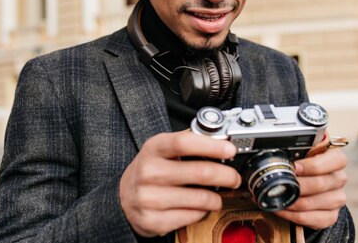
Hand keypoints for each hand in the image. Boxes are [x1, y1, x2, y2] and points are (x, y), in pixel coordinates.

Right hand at [119, 130, 241, 236]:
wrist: (123, 198)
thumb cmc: (150, 170)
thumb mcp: (161, 149)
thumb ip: (186, 141)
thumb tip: (218, 137)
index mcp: (154, 148)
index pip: (184, 143)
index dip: (211, 146)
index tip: (230, 150)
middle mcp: (149, 172)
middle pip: (200, 172)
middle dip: (226, 175)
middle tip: (234, 178)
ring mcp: (149, 197)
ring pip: (200, 198)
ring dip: (217, 198)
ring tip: (217, 196)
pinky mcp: (153, 220)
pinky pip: (192, 216)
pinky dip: (202, 212)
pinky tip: (199, 207)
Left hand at [274, 148, 347, 229]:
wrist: (307, 186)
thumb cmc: (302, 166)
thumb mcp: (301, 153)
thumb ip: (296, 151)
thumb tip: (277, 152)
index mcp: (335, 159)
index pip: (337, 160)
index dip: (314, 165)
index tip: (294, 167)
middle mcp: (339, 178)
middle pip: (322, 183)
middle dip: (298, 186)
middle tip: (281, 184)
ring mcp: (338, 198)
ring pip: (316, 202)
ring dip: (294, 202)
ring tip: (278, 198)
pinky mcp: (332, 215)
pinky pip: (314, 218)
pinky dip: (294, 215)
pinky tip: (283, 209)